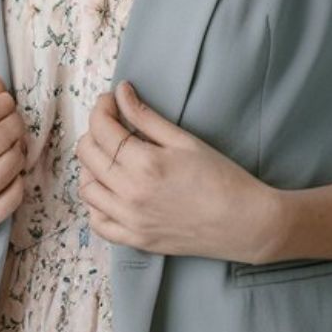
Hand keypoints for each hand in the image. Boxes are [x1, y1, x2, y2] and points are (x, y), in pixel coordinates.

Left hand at [75, 79, 276, 263]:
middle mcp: (130, 193)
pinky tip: (110, 191)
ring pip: (86, 188)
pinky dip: (96, 204)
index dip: (102, 108)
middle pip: (88, 154)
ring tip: (112, 157)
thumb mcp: (185, 141)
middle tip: (113, 125)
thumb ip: (147, 117)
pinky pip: (98, 223)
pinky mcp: (135, 239)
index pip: (102, 128)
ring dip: (92, 167)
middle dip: (95, 131)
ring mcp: (130, 220)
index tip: (111, 100)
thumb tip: (121, 92)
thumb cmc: (222, 178)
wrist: (245, 222)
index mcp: (145, 163)